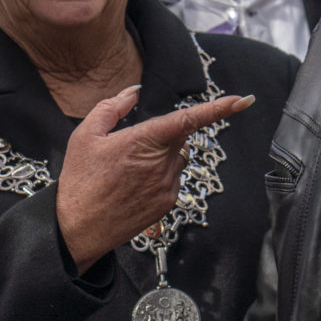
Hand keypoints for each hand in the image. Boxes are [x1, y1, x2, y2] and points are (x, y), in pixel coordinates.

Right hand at [55, 85, 255, 271]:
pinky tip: (132, 187)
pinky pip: (172, 179)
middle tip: (128, 149)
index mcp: (143, 141)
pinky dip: (158, 177)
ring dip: (159, 157)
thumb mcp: (85, 135)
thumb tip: (133, 92)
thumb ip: (112, 106)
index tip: (241, 100)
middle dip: (161, 136)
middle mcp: (161, 163)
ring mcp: (167, 185)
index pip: (188, 119)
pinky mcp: (168, 203)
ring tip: (126, 173)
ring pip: (176, 159)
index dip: (218, 108)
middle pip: (178, 138)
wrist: (79, 228)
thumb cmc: (81, 182)